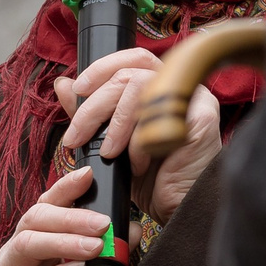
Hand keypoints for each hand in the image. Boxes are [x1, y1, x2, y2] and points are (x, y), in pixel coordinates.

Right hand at [0, 165, 108, 265]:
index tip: (89, 175)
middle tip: (105, 220)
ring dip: (62, 240)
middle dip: (71, 215)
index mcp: (34, 249)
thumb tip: (130, 232)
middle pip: (34, 220)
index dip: (64, 190)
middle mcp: (14, 258)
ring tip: (93, 244)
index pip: (45, 209)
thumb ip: (103, 264)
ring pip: (25, 245)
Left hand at [53, 48, 223, 225]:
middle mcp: (182, 86)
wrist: (179, 208)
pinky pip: (156, 118)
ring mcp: (196, 99)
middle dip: (92, 108)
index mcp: (163, 85)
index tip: (77, 90)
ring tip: (108, 153)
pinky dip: (138, 144)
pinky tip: (137, 165)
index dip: (101, 68)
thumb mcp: (113, 140)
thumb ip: (92, 111)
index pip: (133, 57)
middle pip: (128, 75)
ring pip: (138, 88)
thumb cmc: (151, 176)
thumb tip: (63, 85)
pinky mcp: (202, 118)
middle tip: (76, 138)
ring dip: (113, 125)